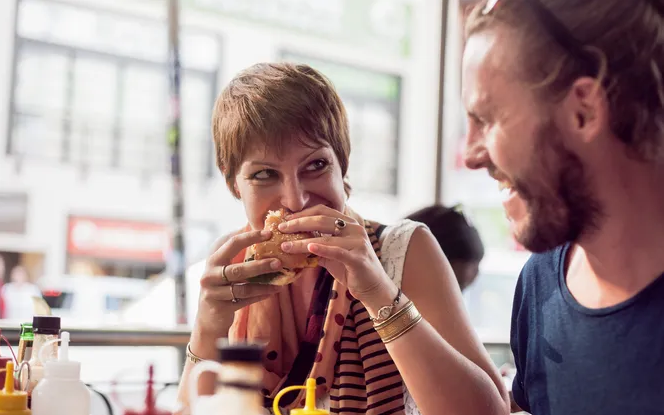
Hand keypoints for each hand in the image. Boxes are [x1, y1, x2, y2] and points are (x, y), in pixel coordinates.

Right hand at [195, 230, 282, 338]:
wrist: (208, 316)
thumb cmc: (221, 284)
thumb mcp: (224, 264)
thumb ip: (237, 249)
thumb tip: (256, 227)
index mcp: (213, 259)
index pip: (232, 243)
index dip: (251, 237)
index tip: (269, 233)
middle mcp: (210, 274)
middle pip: (238, 269)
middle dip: (260, 265)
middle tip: (279, 262)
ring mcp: (213, 292)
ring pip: (243, 288)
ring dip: (264, 285)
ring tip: (280, 283)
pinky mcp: (219, 307)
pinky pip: (244, 301)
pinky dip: (260, 296)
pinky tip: (272, 292)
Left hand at [278, 205, 396, 306]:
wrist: (373, 288)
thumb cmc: (351, 269)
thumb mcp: (331, 254)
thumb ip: (317, 245)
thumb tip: (292, 241)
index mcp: (348, 224)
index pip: (323, 210)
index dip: (303, 213)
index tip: (285, 219)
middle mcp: (355, 229)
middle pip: (322, 219)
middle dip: (299, 222)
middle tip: (281, 228)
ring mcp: (358, 242)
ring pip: (326, 237)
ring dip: (302, 241)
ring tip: (285, 245)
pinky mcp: (358, 258)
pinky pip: (337, 251)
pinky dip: (322, 248)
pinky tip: (308, 247)